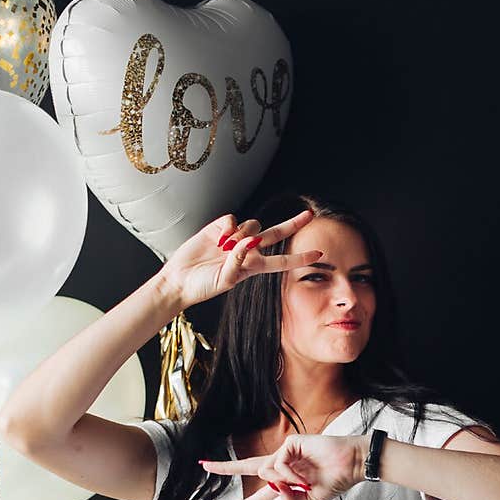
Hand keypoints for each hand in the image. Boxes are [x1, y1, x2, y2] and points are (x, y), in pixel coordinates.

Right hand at [156, 208, 323, 309]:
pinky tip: (218, 239)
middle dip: (293, 223)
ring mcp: (235, 238)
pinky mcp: (220, 227)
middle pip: (276, 234)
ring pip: (253, 225)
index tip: (319, 254)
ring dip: (242, 234)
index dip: (301, 257)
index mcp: (254, 267)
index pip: (283, 260)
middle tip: (310, 214)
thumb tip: (249, 240)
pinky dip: (228, 228)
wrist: (180, 279)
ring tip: (224, 248)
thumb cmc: (204, 286)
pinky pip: (233, 220)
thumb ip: (239, 261)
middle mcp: (248, 250)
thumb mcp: (226, 279)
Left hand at [201, 432, 367, 499]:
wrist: (351, 466)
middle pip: (249, 467)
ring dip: (283, 482)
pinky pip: (277, 464)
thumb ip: (289, 499)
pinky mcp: (290, 444)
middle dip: (226, 467)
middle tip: (204, 465)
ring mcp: (286, 453)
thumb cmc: (335, 483)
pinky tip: (303, 474)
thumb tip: (271, 488)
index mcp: (287, 482)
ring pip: (266, 471)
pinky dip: (287, 474)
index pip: (263, 492)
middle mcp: (282, 466)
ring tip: (305, 480)